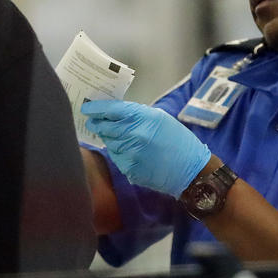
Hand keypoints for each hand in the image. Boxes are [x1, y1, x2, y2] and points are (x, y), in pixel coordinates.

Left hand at [81, 100, 209, 196]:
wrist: (190, 169)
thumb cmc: (177, 139)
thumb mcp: (159, 118)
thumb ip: (136, 114)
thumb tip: (114, 112)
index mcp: (142, 117)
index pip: (111, 110)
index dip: (96, 108)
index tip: (86, 108)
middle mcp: (133, 134)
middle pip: (105, 127)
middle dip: (97, 124)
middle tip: (91, 122)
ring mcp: (130, 153)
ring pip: (109, 143)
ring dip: (109, 138)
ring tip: (114, 136)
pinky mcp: (129, 169)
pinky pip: (116, 157)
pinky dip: (118, 152)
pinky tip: (127, 151)